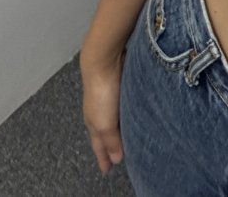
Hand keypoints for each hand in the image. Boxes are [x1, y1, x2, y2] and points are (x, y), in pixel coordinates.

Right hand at [80, 49, 125, 172]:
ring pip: (115, 118)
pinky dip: (127, 113)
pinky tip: (133, 112)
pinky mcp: (121, 85)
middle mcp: (100, 110)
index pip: (99, 145)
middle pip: (105, 132)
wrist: (104, 59)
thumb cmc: (101, 90)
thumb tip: (115, 159)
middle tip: (115, 157)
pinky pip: (124, 104)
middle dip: (110, 145)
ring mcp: (110, 96)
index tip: (107, 169)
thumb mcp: (105, 123)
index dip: (103, 157)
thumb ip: (111, 141)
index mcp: (94, 122)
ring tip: (126, 136)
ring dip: (120, 128)